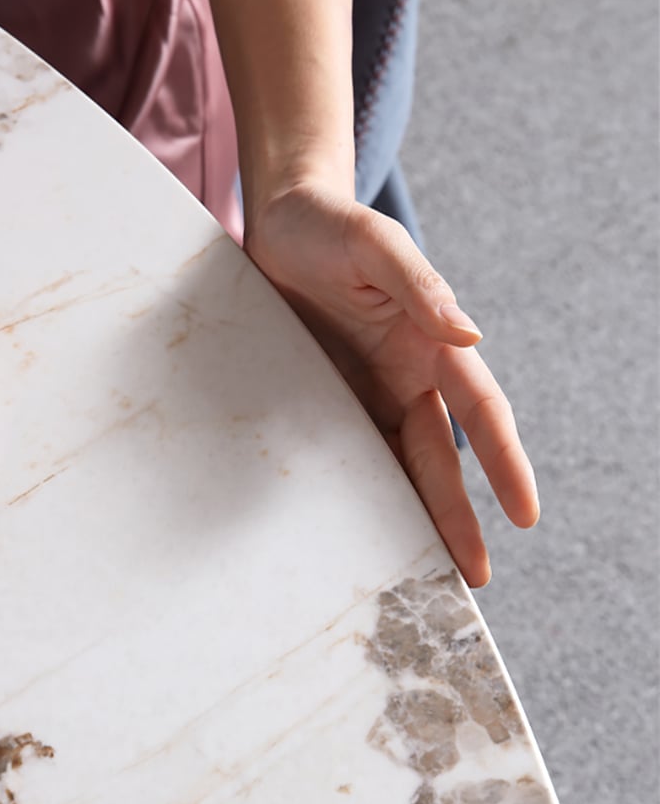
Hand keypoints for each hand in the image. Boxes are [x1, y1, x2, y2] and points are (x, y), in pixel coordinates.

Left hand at [244, 180, 538, 586]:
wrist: (278, 225)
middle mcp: (403, 377)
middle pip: (438, 458)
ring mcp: (363, 393)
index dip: (504, 462)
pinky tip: (355, 530)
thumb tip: (469, 336)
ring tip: (419, 571)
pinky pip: (343, 453)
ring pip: (395, 466)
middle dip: (457, 515)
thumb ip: (420, 288)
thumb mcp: (375, 247)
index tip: (525, 514)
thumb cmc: (331, 227)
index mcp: (430, 344)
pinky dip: (354, 492)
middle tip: (474, 577)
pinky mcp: (321, 398)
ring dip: (411, 516)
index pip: (480, 411)